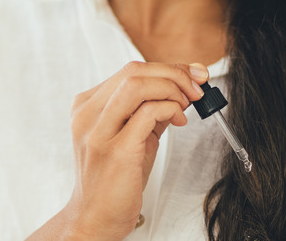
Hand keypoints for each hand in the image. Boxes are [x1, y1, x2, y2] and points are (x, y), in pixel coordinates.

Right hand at [63, 61, 207, 239]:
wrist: (94, 218)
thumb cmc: (113, 180)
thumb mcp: (133, 136)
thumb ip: (152, 111)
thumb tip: (183, 87)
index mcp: (88, 106)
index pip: (130, 71)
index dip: (167, 68)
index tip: (193, 74)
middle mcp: (88, 114)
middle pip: (134, 72)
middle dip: (174, 74)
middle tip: (197, 87)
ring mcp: (98, 131)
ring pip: (137, 84)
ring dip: (172, 88)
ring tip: (187, 103)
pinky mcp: (115, 149)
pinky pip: (148, 112)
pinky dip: (170, 108)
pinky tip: (178, 119)